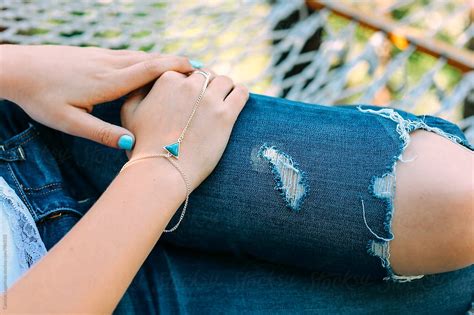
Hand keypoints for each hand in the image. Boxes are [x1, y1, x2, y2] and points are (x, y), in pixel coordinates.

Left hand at [0, 44, 194, 148]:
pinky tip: (151, 67)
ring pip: (141, 56)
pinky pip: (128, 56)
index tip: (198, 72)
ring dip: (163, 61)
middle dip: (177, 64)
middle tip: (201, 72)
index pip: (150, 70)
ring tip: (183, 71)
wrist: (17, 69)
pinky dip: (146, 60)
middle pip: (151, 59)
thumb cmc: (42, 98)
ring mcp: (102, 56)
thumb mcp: (70, 123)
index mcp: (108, 81)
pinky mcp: (94, 55)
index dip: (177, 69)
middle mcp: (109, 64)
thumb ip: (103, 134)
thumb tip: (132, 144)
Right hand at [121, 70, 248, 190]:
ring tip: (224, 98)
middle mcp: (189, 85)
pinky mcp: (225, 115)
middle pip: (205, 74)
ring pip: (224, 80)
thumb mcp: (130, 112)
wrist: (162, 169)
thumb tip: (148, 81)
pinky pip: (241, 93)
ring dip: (224, 88)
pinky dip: (241, 92)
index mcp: (166, 79)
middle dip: (206, 85)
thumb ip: (137, 91)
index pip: (184, 72)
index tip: (191, 95)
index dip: (188, 83)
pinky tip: (238, 97)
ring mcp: (209, 99)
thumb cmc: (143, 145)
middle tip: (206, 100)